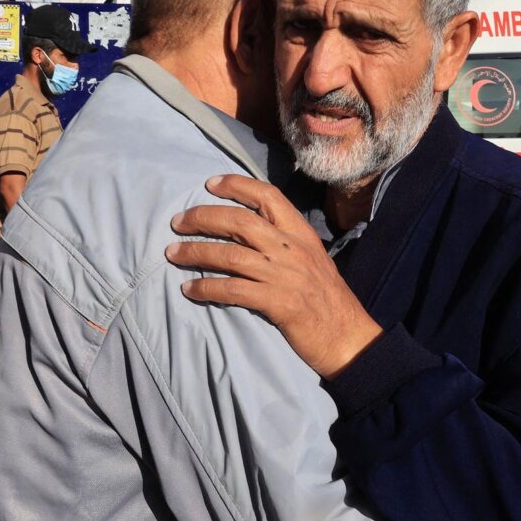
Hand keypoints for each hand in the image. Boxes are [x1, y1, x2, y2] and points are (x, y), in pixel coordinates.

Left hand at [168, 174, 382, 378]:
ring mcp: (284, 275)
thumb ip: (285, 243)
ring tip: (173, 253)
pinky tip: (189, 289)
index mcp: (301, 233)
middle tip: (178, 222)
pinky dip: (206, 288)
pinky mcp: (277, 303)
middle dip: (203, 217)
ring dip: (195, 252)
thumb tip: (248, 232)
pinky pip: (232, 289)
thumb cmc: (328, 299)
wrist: (348, 336)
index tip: (211, 184)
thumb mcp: (312, 260)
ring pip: (230, 254)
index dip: (237, 186)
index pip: (268, 196)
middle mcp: (292, 249)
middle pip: (240, 221)